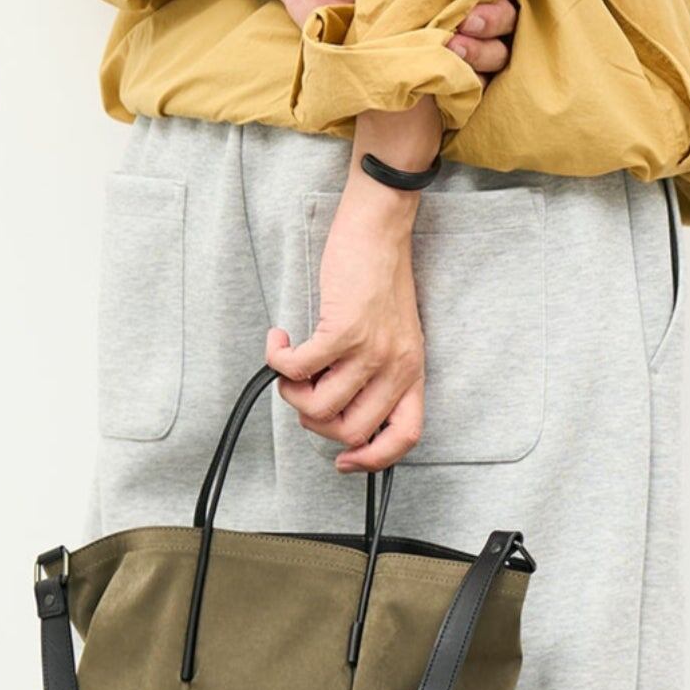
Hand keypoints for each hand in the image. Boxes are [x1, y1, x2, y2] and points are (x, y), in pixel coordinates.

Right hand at [267, 170, 425, 475]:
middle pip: (350, 430)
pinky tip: (279, 340)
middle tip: (302, 391)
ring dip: (291, 391)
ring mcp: (371, 351)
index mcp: (411, 372)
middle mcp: (396, 367)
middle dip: (315, 420)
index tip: (344, 461)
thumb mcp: (394, 333)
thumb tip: (340, 405)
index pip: (404, 437)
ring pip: (319, 406)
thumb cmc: (381, 276)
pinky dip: (278, 360)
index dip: (373, 460)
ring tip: (289, 363)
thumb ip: (378, 371)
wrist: (381, 227)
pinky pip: (298, 368)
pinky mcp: (343, 330)